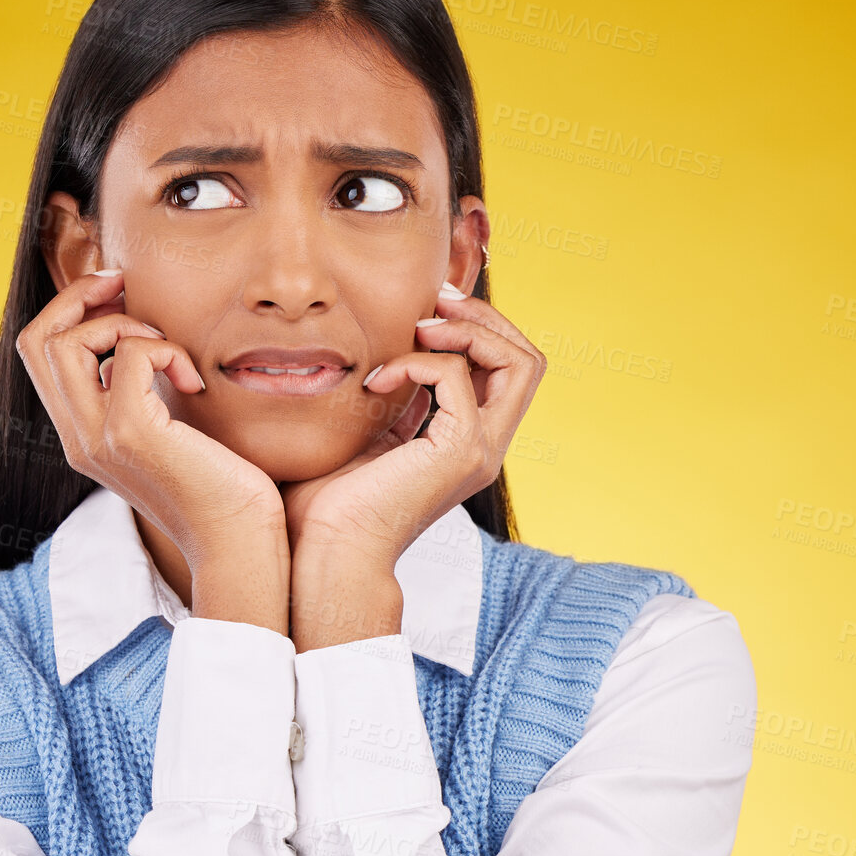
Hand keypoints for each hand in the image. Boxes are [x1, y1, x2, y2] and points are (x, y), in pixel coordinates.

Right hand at [15, 271, 286, 574]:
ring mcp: (98, 438)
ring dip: (123, 324)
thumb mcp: (167, 430)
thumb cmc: (219, 488)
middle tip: (126, 286)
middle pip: (36, 340)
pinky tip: (194, 381)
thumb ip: (141, 391)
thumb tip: (138, 334)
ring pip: (68, 341)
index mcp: (81, 437)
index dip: (68, 309)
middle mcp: (78, 439)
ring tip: (167, 351)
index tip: (114, 291)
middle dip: (80, 296)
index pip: (39, 354)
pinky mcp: (131, 434)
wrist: (237, 543)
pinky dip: (165, 350)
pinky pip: (128, 355)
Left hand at [280, 286, 546, 572]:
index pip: (507, 372)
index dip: (480, 330)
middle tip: (436, 302)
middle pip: (528, 361)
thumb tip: (395, 359)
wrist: (327, 553)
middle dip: (486, 317)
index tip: (429, 311)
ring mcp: (480, 451)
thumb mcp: (370, 439)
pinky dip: (416, 361)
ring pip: (519, 362)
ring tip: (416, 331)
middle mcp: (485, 448)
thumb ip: (397, 402)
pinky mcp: (459, 451)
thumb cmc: (331, 508)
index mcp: (468, 445)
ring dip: (467, 329)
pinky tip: (377, 382)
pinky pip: (457, 375)